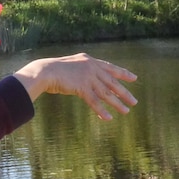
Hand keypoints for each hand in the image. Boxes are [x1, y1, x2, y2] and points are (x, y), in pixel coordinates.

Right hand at [12, 53, 137, 119]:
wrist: (43, 71)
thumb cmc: (52, 70)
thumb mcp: (70, 67)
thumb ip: (80, 71)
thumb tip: (85, 80)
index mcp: (89, 61)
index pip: (110, 68)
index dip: (123, 73)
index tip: (134, 78)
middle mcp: (91, 68)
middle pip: (112, 82)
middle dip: (124, 93)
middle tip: (134, 102)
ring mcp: (87, 77)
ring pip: (106, 93)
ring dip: (117, 103)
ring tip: (126, 111)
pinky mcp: (81, 87)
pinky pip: (94, 101)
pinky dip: (101, 110)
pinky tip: (108, 118)